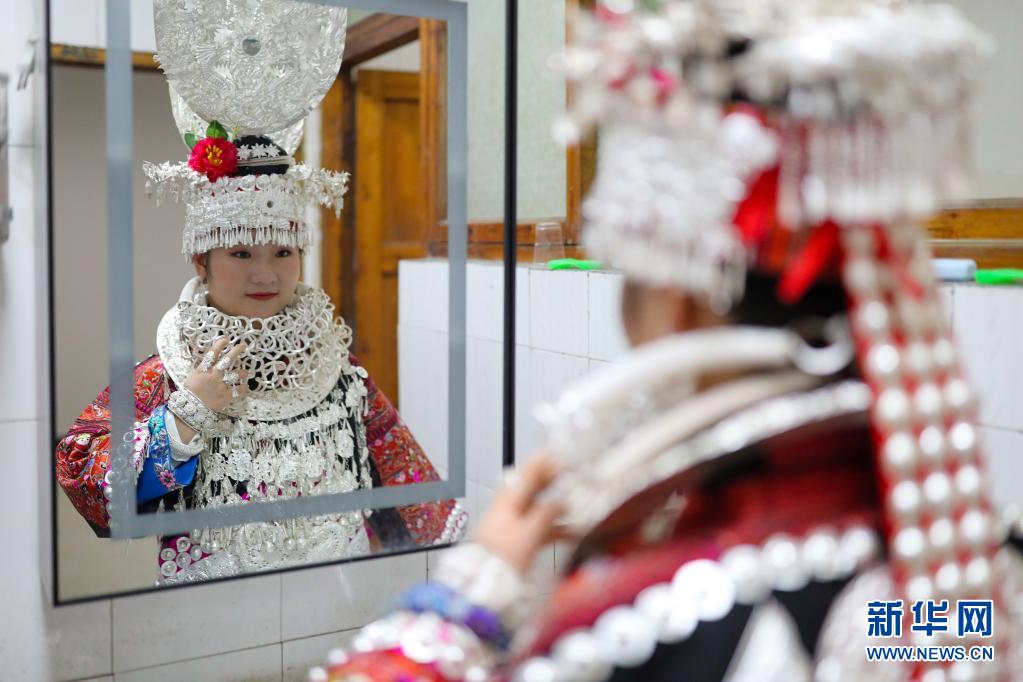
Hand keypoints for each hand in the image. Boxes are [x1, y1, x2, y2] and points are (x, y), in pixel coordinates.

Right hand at [183, 337, 249, 413]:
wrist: (191, 410)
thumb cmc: (189, 394)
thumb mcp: (192, 378)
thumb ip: (201, 371)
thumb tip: (207, 366)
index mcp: (203, 370)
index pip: (212, 354)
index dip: (219, 345)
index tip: (226, 339)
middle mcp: (214, 375)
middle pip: (227, 360)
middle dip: (236, 351)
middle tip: (242, 345)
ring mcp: (221, 385)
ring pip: (235, 374)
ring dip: (242, 372)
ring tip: (246, 372)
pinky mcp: (226, 395)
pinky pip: (238, 390)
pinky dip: (243, 388)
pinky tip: (245, 387)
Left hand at [474, 452, 568, 574]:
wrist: (484, 585)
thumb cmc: (500, 558)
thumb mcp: (528, 534)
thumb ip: (546, 514)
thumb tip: (561, 501)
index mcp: (507, 502)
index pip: (527, 475)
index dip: (543, 463)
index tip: (557, 454)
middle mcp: (510, 509)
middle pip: (534, 490)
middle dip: (554, 482)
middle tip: (572, 473)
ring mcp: (514, 525)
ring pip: (540, 508)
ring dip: (558, 505)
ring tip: (578, 501)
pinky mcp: (519, 541)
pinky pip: (541, 528)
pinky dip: (556, 527)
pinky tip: (573, 531)